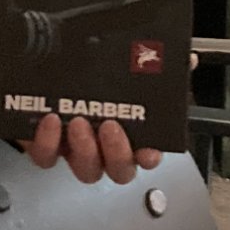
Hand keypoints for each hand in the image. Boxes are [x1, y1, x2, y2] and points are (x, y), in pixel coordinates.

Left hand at [15, 52, 194, 184]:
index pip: (149, 154)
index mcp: (131, 130)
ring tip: (78, 122)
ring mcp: (77, 149)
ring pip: (87, 169)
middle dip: (118, 153)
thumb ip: (159, 61)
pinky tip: (50, 121)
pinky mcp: (47, 146)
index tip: (148, 150)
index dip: (151, 156)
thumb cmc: (90, 70)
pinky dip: (48, 143)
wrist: (42, 67)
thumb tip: (187, 58)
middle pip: (120, 170)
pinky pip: (47, 158)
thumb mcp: (127, 61)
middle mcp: (106, 146)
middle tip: (111, 127)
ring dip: (84, 150)